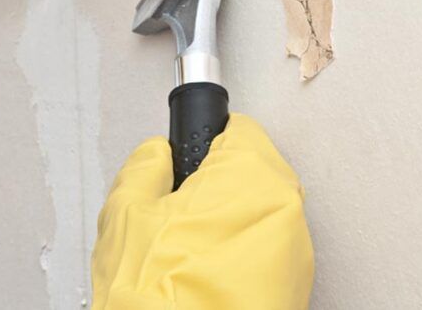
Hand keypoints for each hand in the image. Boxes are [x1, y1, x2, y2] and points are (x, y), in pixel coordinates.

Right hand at [91, 113, 313, 308]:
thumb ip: (146, 166)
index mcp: (250, 177)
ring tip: (190, 252)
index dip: (206, 140)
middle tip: (180, 212)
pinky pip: (266, 251)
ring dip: (231, 222)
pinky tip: (207, 274)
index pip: (238, 129)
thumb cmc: (158, 299)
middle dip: (217, 184)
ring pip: (260, 214)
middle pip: (252, 172)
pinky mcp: (295, 289)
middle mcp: (285, 209)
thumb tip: (156, 157)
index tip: (189, 157)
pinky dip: (241, 255)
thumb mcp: (125, 213)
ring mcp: (295, 254)